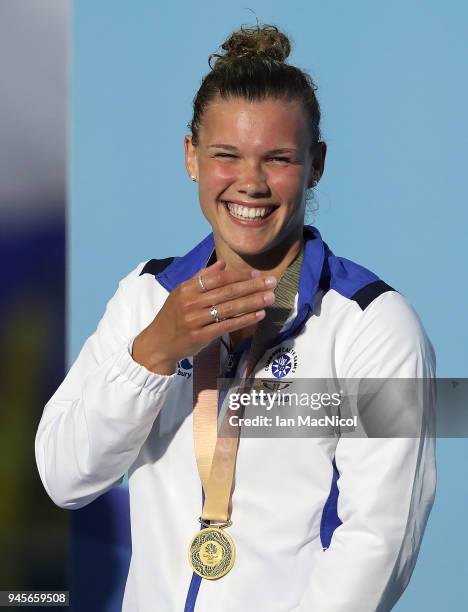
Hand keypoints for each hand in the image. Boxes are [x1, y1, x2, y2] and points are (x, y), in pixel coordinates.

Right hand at [132, 260, 276, 374]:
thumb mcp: (181, 293)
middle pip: (226, 292)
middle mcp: (190, 302)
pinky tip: (259, 315)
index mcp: (187, 288)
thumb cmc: (173, 317)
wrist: (158, 343)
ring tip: (270, 297)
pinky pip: (227, 326)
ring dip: (252, 302)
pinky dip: (245, 319)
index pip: (217, 278)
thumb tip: (223, 264)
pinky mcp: (200, 336)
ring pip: (229, 308)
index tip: (257, 274)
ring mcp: (195, 320)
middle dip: (252, 287)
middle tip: (272, 283)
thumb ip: (201, 277)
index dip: (239, 275)